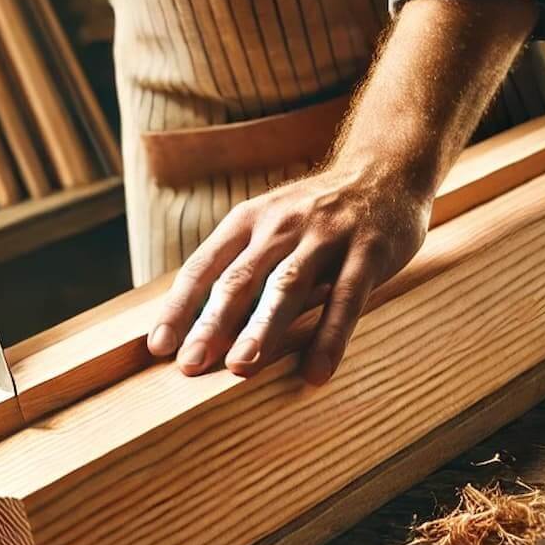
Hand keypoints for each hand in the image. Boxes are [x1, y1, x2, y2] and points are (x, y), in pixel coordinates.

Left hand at [146, 169, 429, 383]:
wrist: (385, 170)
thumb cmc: (313, 216)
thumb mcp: (267, 226)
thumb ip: (238, 266)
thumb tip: (192, 322)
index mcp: (247, 222)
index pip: (203, 268)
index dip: (179, 308)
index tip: (158, 347)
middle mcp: (280, 226)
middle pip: (239, 280)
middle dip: (211, 324)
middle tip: (190, 365)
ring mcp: (325, 237)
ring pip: (287, 287)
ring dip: (262, 329)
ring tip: (241, 367)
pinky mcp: (369, 252)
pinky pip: (346, 300)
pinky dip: (330, 338)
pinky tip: (316, 373)